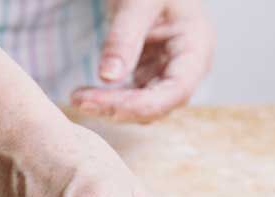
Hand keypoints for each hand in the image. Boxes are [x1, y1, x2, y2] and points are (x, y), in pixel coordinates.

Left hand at [71, 0, 215, 122]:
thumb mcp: (139, 2)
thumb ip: (124, 37)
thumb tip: (108, 77)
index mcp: (196, 48)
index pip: (175, 91)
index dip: (139, 105)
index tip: (100, 103)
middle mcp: (187, 69)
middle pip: (157, 105)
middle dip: (118, 108)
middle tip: (79, 101)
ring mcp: (169, 74)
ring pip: (143, 108)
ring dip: (111, 108)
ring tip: (78, 98)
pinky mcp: (151, 76)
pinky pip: (132, 99)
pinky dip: (109, 101)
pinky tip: (86, 95)